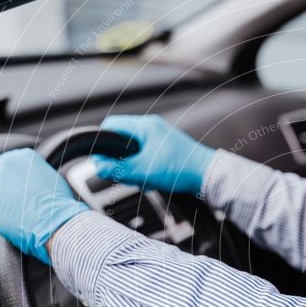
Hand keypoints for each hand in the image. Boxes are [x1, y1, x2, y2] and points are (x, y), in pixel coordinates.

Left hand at [0, 148, 88, 264]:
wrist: (54, 223)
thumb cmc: (59, 206)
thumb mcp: (53, 181)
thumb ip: (37, 177)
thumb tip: (34, 186)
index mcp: (23, 156)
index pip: (13, 170)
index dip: (19, 188)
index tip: (24, 198)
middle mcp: (4, 164)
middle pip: (0, 183)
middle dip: (8, 198)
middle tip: (20, 212)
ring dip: (1, 211)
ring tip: (17, 222)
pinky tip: (7, 229)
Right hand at [93, 114, 214, 194]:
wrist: (209, 176)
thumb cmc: (181, 168)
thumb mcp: (144, 171)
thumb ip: (118, 169)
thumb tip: (96, 166)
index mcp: (145, 126)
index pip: (111, 125)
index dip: (102, 142)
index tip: (100, 159)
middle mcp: (152, 128)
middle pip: (121, 141)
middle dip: (120, 160)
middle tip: (126, 174)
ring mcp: (160, 139)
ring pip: (133, 152)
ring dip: (134, 167)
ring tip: (144, 179)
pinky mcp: (166, 151)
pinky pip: (146, 158)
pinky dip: (145, 170)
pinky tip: (152, 181)